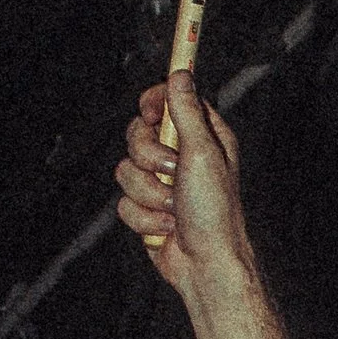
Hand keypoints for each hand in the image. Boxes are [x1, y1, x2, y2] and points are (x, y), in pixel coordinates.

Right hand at [116, 69, 250, 297]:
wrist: (205, 264)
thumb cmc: (214, 212)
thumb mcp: (202, 154)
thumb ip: (186, 112)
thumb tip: (181, 73)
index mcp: (201, 137)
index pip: (168, 101)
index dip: (154, 103)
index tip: (149, 113)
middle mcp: (181, 157)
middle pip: (136, 134)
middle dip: (148, 158)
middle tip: (172, 172)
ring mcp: (162, 184)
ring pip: (125, 171)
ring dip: (148, 194)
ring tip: (173, 207)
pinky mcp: (147, 208)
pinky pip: (124, 203)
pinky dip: (144, 218)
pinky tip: (167, 227)